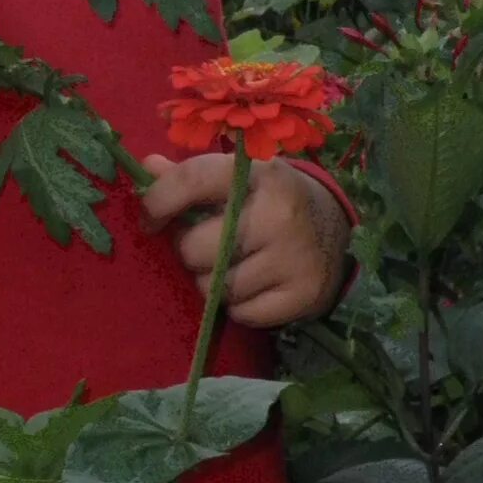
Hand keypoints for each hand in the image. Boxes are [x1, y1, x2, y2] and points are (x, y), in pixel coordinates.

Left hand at [141, 152, 350, 327]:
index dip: (158, 202)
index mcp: (260, 173)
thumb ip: (190, 176)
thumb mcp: (239, 178)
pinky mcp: (304, 295)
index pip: (190, 180)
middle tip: (208, 247)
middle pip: (195, 248)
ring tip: (231, 266)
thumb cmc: (270, 199)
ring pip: (215, 288)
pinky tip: (254, 287)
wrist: (336, 227)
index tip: (150, 219)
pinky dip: (239, 307)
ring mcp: (294, 257)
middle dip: (190, 251)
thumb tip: (146, 168)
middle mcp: (279, 213)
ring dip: (213, 283)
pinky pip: (242, 314)